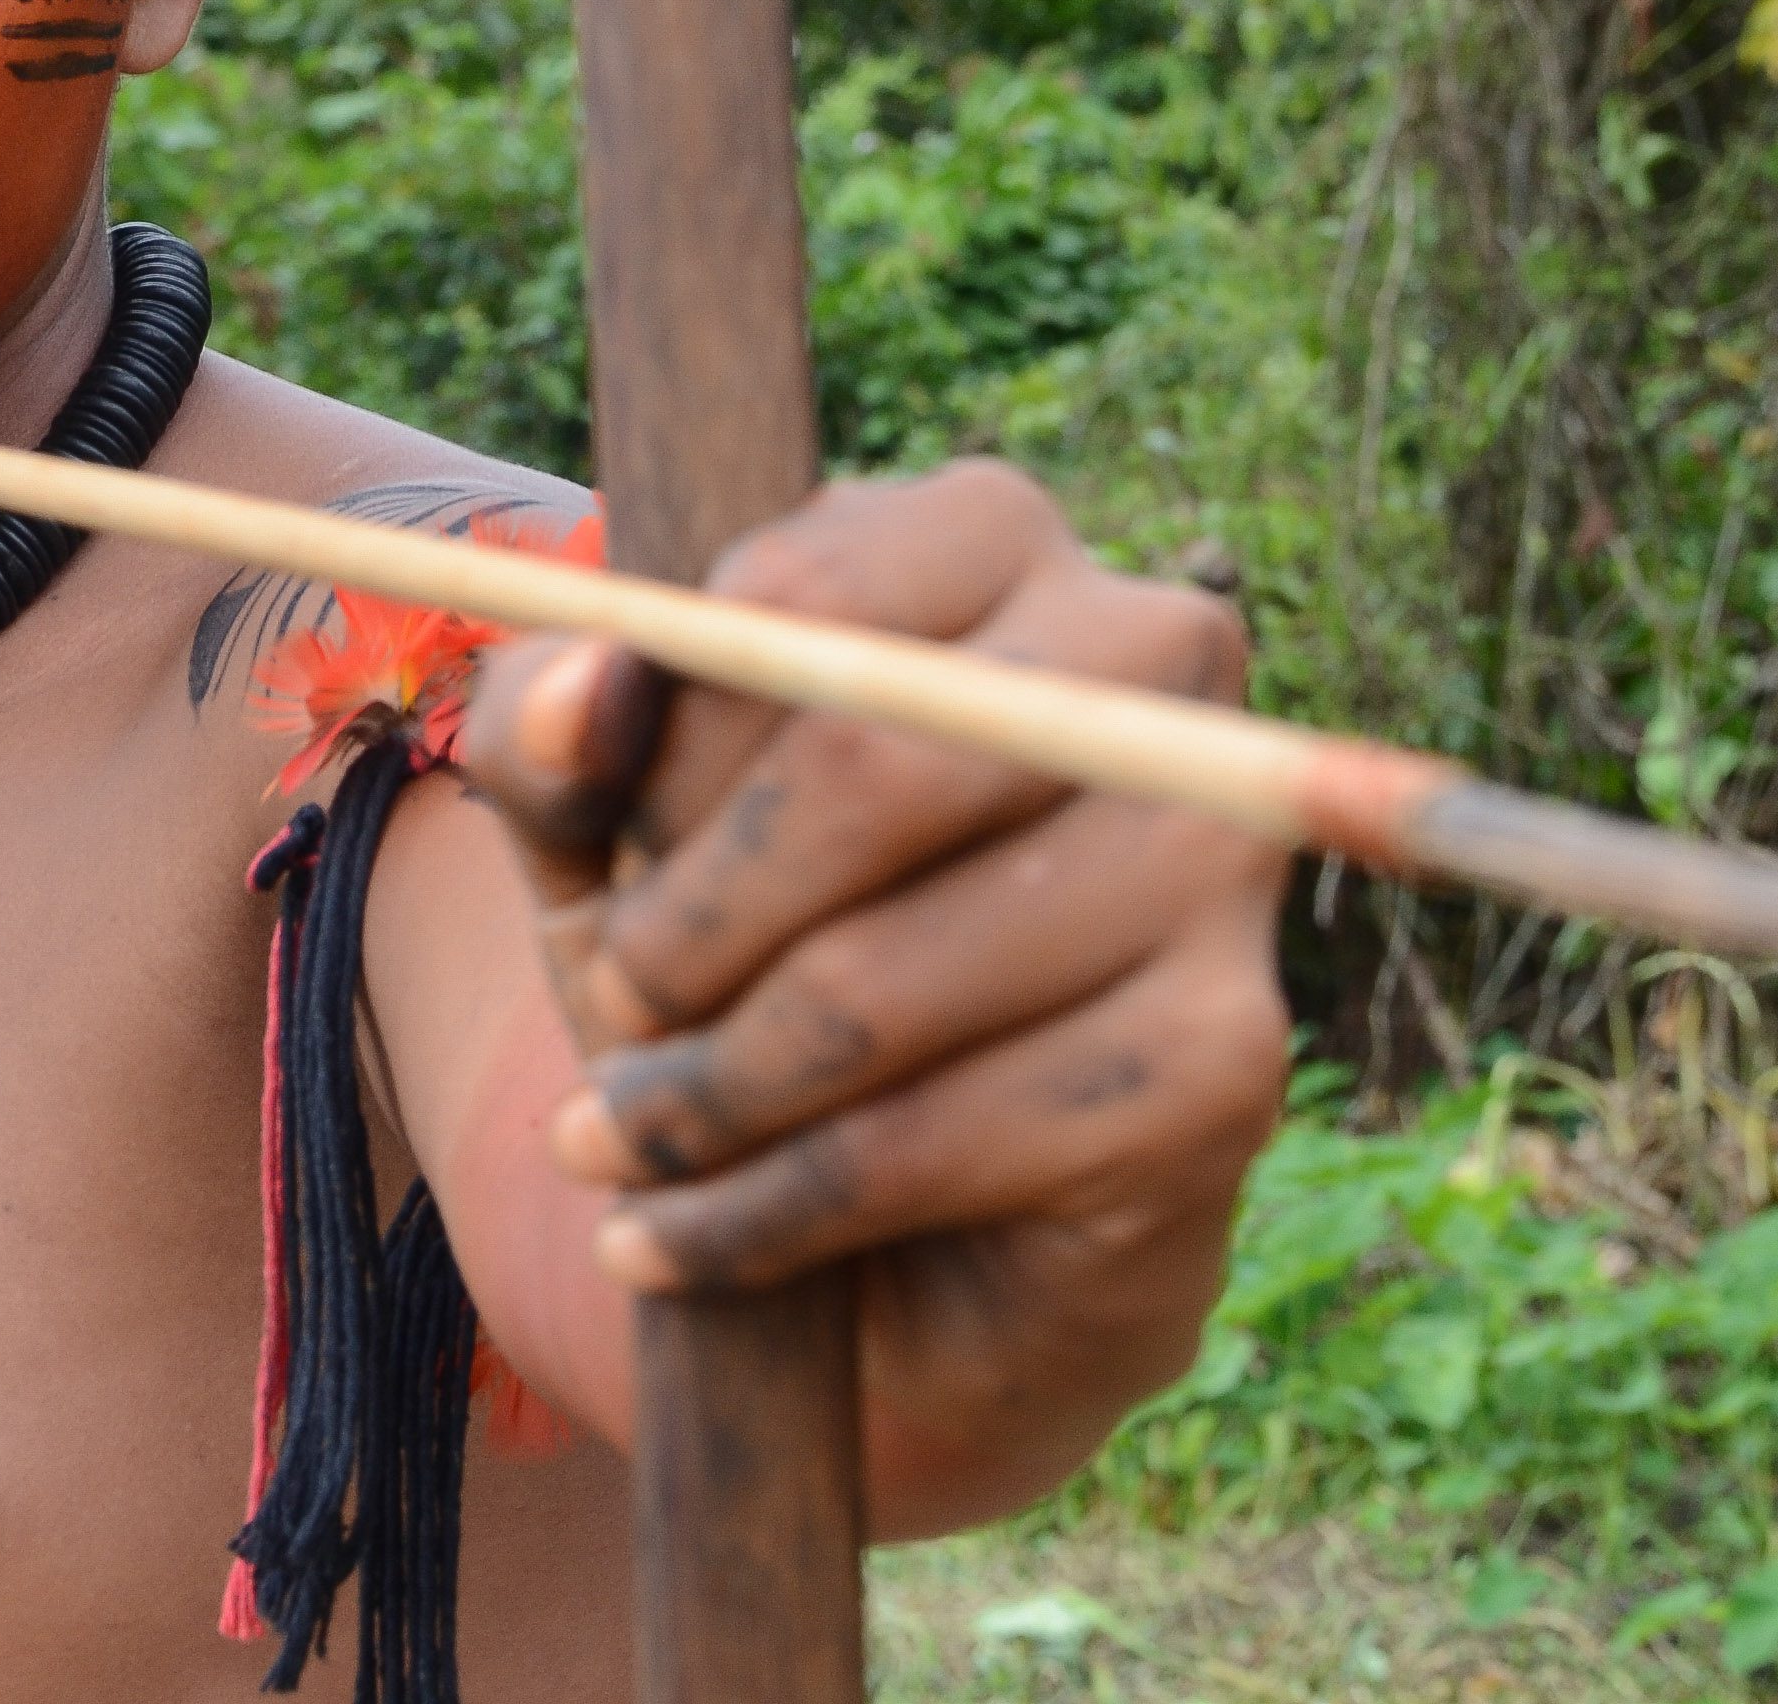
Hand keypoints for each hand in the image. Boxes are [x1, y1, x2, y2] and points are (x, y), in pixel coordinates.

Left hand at [467, 462, 1289, 1516]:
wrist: (903, 1224)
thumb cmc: (747, 952)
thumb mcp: (603, 828)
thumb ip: (550, 728)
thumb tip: (588, 688)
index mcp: (994, 538)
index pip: (801, 597)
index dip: (667, 752)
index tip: (607, 853)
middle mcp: (1149, 655)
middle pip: (865, 763)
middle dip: (684, 923)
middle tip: (611, 1005)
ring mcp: (1212, 855)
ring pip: (880, 979)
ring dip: (699, 1092)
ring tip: (616, 1137)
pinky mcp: (1226, 1057)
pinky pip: (935, 1141)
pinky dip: (756, 1211)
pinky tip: (670, 1238)